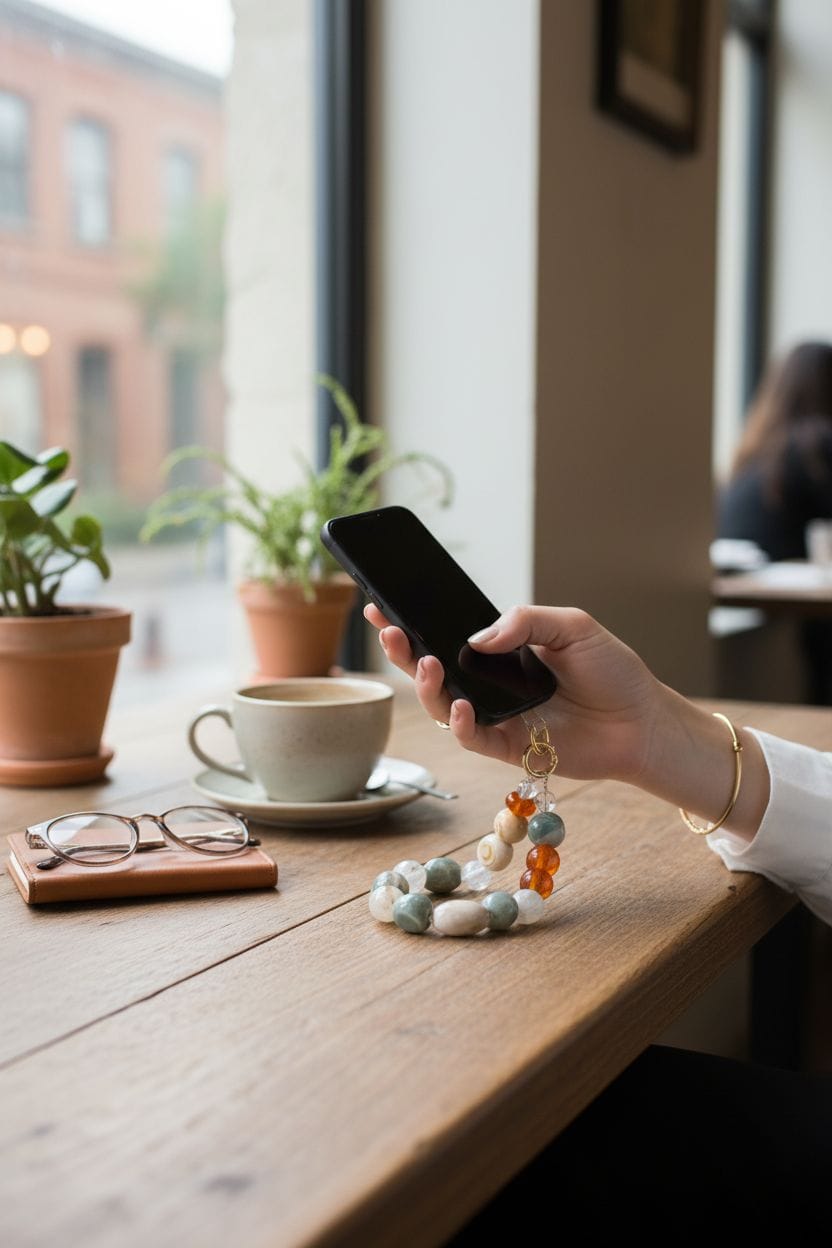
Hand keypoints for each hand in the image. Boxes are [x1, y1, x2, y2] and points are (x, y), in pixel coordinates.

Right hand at [363, 603, 659, 781]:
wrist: (643, 720)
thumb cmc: (612, 670)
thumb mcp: (572, 625)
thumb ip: (523, 621)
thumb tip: (475, 638)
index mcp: (502, 651)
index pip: (447, 634)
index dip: (413, 623)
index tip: (382, 606)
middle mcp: (492, 684)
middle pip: (433, 670)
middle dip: (403, 651)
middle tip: (388, 631)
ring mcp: (498, 716)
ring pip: (443, 706)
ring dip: (426, 687)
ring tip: (427, 663)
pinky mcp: (510, 747)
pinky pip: (472, 739)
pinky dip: (460, 724)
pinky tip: (461, 707)